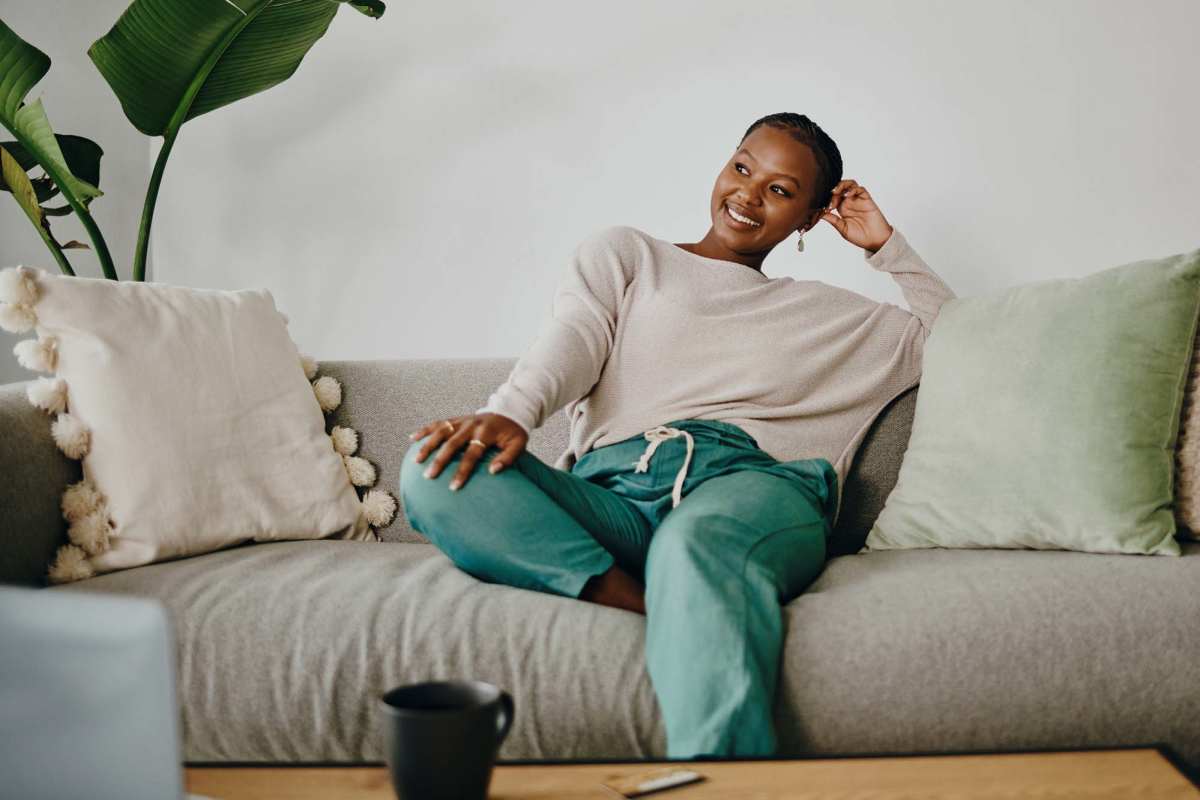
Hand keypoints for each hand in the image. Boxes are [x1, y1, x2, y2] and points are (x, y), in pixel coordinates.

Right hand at [408, 412, 528, 490]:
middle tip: (429, 476)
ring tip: (417, 461)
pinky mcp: (456, 419)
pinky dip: (424, 429)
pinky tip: (412, 438)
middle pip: (452, 444)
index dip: (462, 470)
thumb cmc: (512, 433)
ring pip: (441, 432)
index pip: (472, 454)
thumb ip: (508, 458)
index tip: (453, 487)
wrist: (509, 411)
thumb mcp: (518, 444)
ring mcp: (462, 421)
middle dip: (440, 460)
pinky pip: (438, 423)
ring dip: (428, 445)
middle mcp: (471, 425)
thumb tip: (493, 472)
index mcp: (486, 433)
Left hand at [819, 179, 893, 253]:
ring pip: (850, 185)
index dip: (827, 199)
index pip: (832, 198)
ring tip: (836, 191)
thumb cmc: (860, 236)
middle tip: (830, 199)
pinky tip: (848, 194)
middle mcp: (849, 203)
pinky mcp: (867, 199)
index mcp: (842, 209)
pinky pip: (860, 189)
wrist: (875, 240)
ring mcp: (858, 200)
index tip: (825, 207)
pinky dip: (854, 189)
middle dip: (833, 190)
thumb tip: (820, 214)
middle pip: (840, 188)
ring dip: (842, 185)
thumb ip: (833, 220)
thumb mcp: (842, 229)